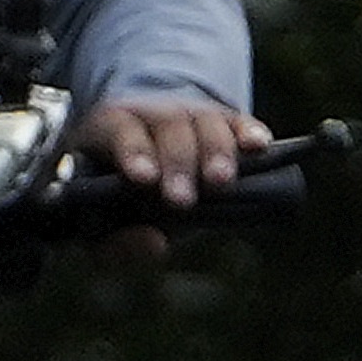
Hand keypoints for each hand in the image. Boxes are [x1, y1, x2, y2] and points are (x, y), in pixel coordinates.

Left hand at [70, 94, 264, 264]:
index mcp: (106, 130)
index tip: (144, 179)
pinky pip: (239, 123)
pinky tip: (259, 145)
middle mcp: (150, 115)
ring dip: (215, 152)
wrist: (143, 178)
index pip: (118, 132)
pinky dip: (249, 132)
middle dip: (177, 163)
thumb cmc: (114, 205)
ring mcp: (190, 115)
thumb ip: (118, 245)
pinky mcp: (226, 123)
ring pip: (205, 123)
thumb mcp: (103, 229)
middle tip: (182, 200)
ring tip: (221, 181)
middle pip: (167, 127)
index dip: (132, 153)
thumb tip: (156, 244)